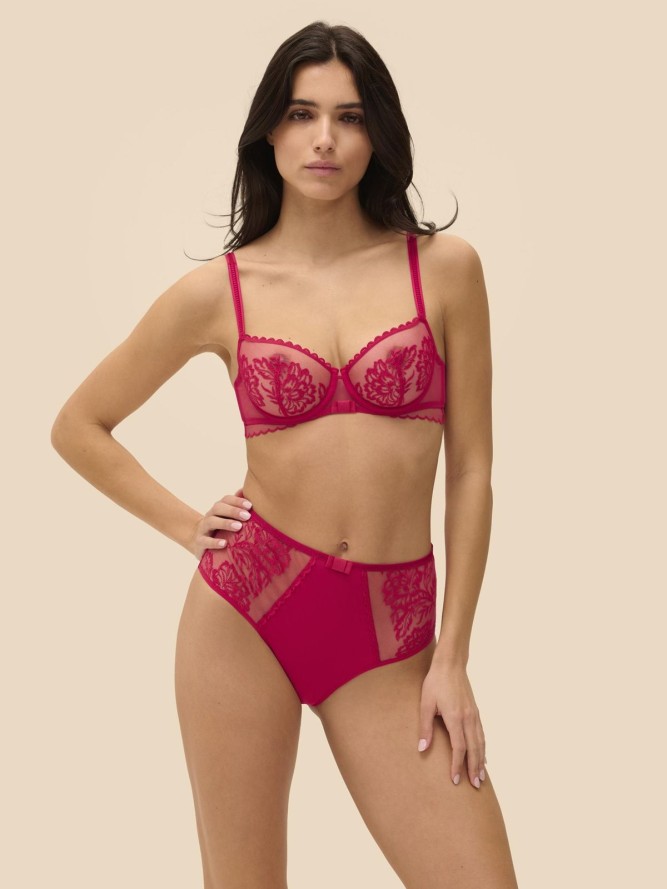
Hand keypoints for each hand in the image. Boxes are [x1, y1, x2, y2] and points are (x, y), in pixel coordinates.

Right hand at [189, 489, 252, 559]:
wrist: (199, 542)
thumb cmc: (220, 528)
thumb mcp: (228, 517)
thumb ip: (238, 506)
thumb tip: (245, 490)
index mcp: (218, 508)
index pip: (226, 500)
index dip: (237, 501)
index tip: (249, 506)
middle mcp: (209, 515)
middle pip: (218, 508)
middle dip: (233, 511)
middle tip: (247, 516)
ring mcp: (203, 528)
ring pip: (211, 522)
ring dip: (225, 523)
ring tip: (238, 527)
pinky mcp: (199, 542)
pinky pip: (205, 541)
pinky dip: (214, 542)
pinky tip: (224, 543)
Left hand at [417, 660, 486, 788]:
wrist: (451, 664)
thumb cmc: (435, 682)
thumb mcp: (426, 703)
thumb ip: (425, 727)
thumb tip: (422, 748)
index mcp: (456, 718)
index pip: (459, 748)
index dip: (457, 765)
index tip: (455, 780)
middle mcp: (468, 718)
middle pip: (474, 749)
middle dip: (474, 768)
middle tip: (476, 786)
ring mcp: (474, 714)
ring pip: (481, 742)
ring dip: (481, 760)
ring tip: (481, 776)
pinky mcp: (475, 711)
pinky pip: (481, 734)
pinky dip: (483, 747)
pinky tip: (483, 755)